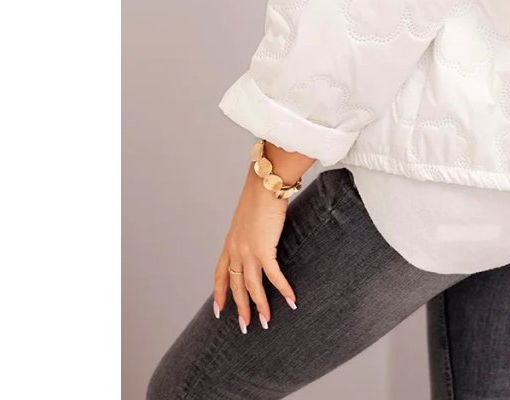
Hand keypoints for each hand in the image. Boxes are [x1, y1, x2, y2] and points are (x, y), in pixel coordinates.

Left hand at [214, 165, 297, 331]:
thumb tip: (261, 232)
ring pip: (251, 287)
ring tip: (265, 322)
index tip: (218, 310)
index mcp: (230, 241)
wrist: (266, 183)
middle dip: (240, 308)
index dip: (219, 293)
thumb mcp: (249, 215)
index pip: (220, 273)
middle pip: (236, 285)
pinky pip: (273, 276)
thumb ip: (252, 229)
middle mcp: (235, 249)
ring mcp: (248, 251)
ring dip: (260, 306)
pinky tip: (291, 300)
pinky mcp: (264, 250)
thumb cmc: (261, 193)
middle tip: (244, 326)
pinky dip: (283, 290)